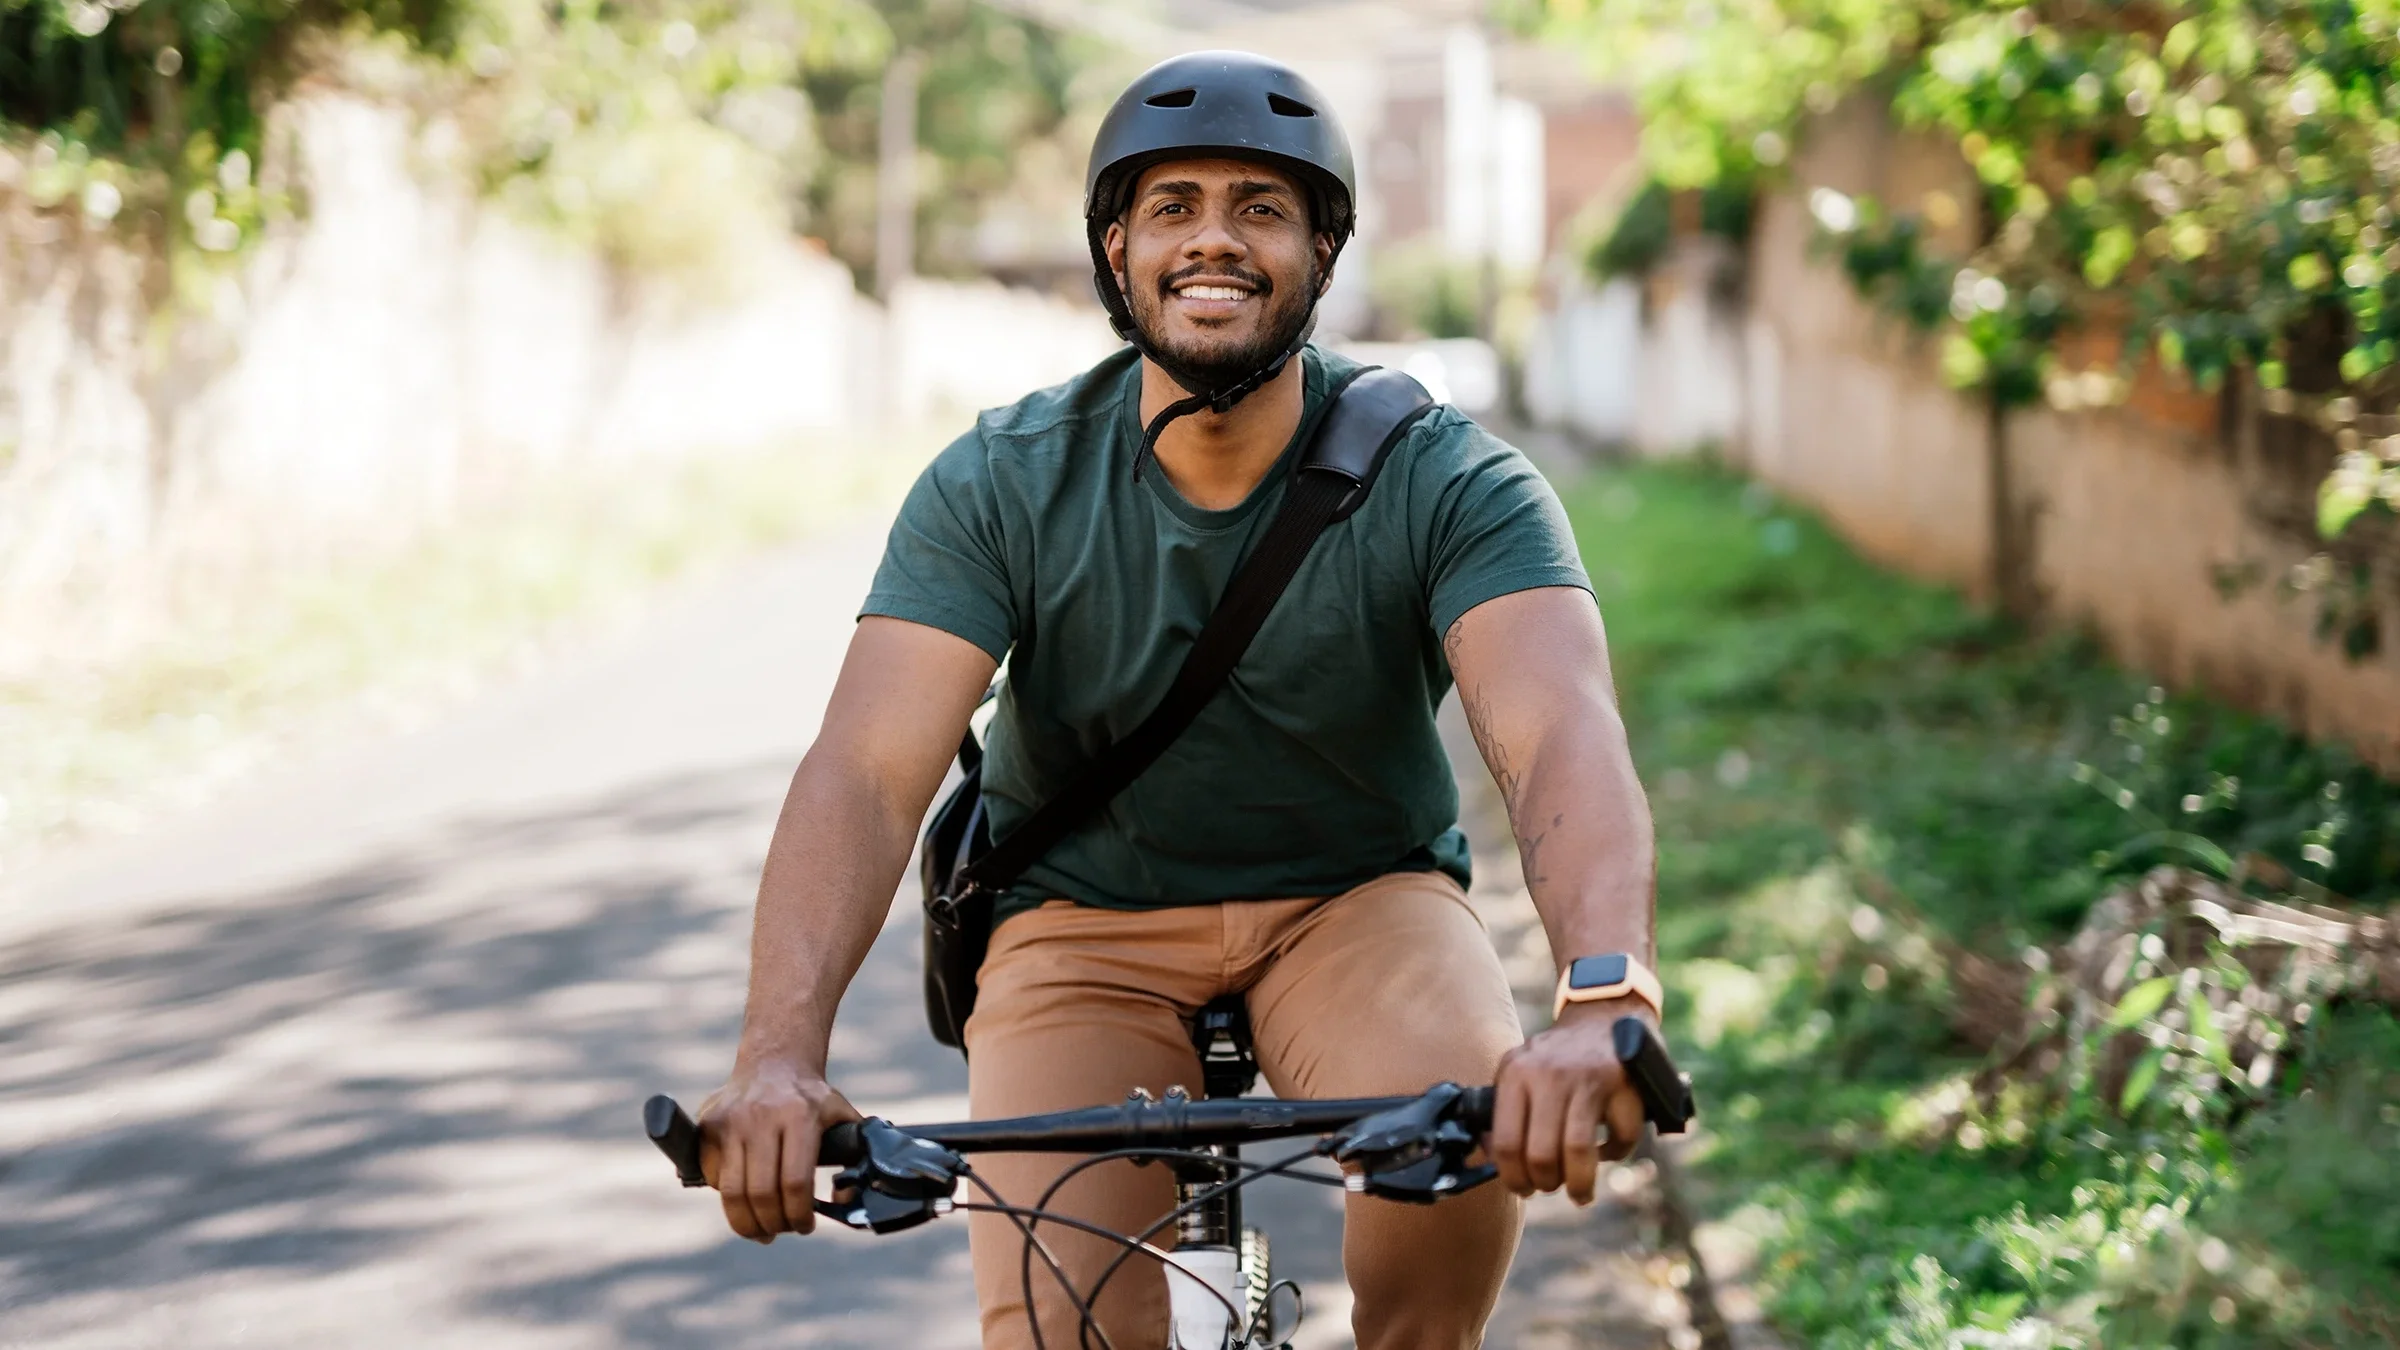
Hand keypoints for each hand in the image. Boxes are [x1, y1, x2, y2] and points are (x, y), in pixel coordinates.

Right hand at [696, 1061, 860, 1241]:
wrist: (773, 1062)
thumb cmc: (811, 1098)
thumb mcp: (841, 1115)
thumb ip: (856, 1153)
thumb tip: (845, 1198)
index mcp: (799, 1116)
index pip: (795, 1183)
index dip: (799, 1215)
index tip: (805, 1226)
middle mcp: (762, 1117)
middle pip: (762, 1194)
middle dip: (774, 1224)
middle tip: (782, 1231)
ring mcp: (731, 1121)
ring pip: (732, 1192)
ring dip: (746, 1223)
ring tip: (761, 1231)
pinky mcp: (708, 1127)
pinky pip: (713, 1178)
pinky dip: (728, 1198)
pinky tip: (743, 1201)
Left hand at [1488, 996, 1652, 1204]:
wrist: (1603, 1015)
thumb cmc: (1556, 1057)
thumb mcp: (1519, 1070)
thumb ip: (1503, 1110)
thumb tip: (1492, 1160)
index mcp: (1516, 1073)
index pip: (1506, 1142)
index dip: (1513, 1178)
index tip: (1523, 1189)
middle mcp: (1549, 1075)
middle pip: (1542, 1154)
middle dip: (1546, 1184)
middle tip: (1551, 1187)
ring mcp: (1587, 1078)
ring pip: (1579, 1151)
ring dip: (1580, 1184)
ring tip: (1579, 1193)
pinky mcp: (1623, 1084)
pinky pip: (1620, 1137)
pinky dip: (1615, 1154)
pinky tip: (1607, 1151)